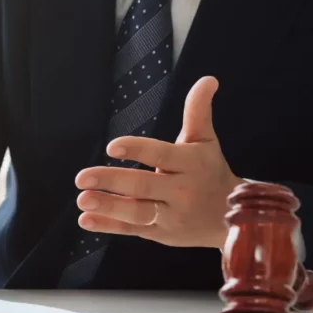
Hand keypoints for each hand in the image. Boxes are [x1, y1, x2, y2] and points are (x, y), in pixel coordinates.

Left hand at [75, 76, 242, 248]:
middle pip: (144, 187)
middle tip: (81, 177)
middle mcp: (180, 192)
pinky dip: (108, 227)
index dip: (138, 150)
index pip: (162, 155)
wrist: (231, 218)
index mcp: (190, 165)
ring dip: (108, 208)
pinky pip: (131, 230)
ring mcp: (169, 216)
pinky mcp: (159, 234)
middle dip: (112, 182)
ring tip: (82, 200)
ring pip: (137, 213)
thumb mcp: (205, 141)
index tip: (112, 146)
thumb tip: (208, 79)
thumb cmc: (210, 171)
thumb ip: (198, 111)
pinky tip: (85, 220)